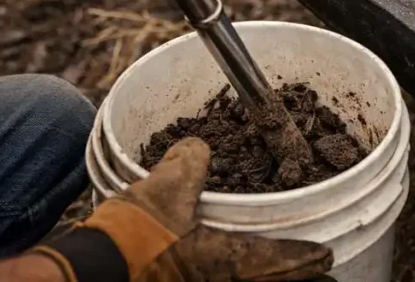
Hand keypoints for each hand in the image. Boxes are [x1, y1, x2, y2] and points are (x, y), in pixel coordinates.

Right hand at [37, 138, 332, 281]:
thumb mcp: (165, 187)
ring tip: (278, 269)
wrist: (86, 274)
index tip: (328, 255)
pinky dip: (238, 274)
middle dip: (298, 275)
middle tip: (317, 267)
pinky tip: (229, 266)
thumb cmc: (130, 237)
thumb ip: (190, 162)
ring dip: (267, 276)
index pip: (288, 261)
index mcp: (234, 259)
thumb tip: (198, 147)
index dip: (312, 257)